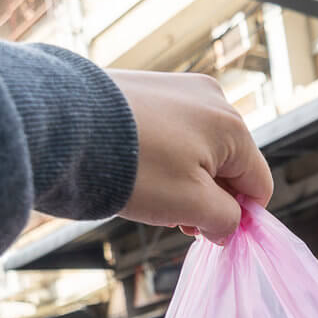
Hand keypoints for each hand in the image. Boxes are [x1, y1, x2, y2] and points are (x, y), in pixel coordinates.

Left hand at [108, 70, 272, 244]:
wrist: (59, 126)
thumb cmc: (135, 169)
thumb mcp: (192, 206)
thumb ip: (226, 221)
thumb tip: (229, 226)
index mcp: (233, 126)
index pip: (258, 184)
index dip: (240, 216)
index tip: (205, 231)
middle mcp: (213, 98)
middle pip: (230, 165)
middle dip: (209, 196)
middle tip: (174, 218)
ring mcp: (178, 87)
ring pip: (200, 148)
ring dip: (186, 178)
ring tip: (151, 193)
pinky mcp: (147, 86)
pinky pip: (172, 130)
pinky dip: (162, 154)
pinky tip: (136, 167)